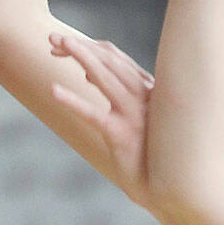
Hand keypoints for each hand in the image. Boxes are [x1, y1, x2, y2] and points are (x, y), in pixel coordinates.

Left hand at [49, 34, 154, 191]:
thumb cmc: (149, 152)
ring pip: (105, 77)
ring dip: (80, 56)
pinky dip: (72, 101)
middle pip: (110, 60)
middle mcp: (145, 98)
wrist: (170, 187)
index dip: (89, 46)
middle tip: (53, 37)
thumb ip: (116, 93)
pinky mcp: (121, 136)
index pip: (116, 58)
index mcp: (149, 91)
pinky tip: (53, 91)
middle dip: (80, 45)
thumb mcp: (135, 116)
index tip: (65, 45)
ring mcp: (134, 116)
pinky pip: (93, 114)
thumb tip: (88, 73)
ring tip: (57, 45)